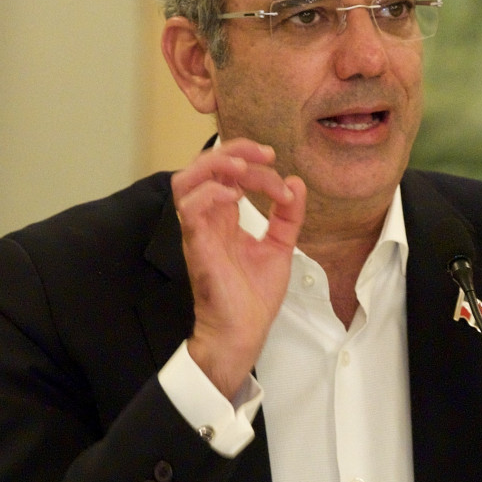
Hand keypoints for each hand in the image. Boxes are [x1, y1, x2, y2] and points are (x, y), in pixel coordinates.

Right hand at [171, 138, 305, 396]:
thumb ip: (287, 216)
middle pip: (202, 165)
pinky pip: (190, 209)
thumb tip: (296, 182)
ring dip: (216, 166)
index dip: (252, 161)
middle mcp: (208, 218)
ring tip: (245, 169)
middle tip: (266, 155)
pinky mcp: (197, 246)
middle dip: (233, 150)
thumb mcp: (280, 246)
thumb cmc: (254, 295)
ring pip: (186, 181)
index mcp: (224, 216)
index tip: (280, 169)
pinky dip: (212, 194)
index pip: (227, 171)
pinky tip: (236, 198)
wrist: (244, 331)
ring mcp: (199, 231)